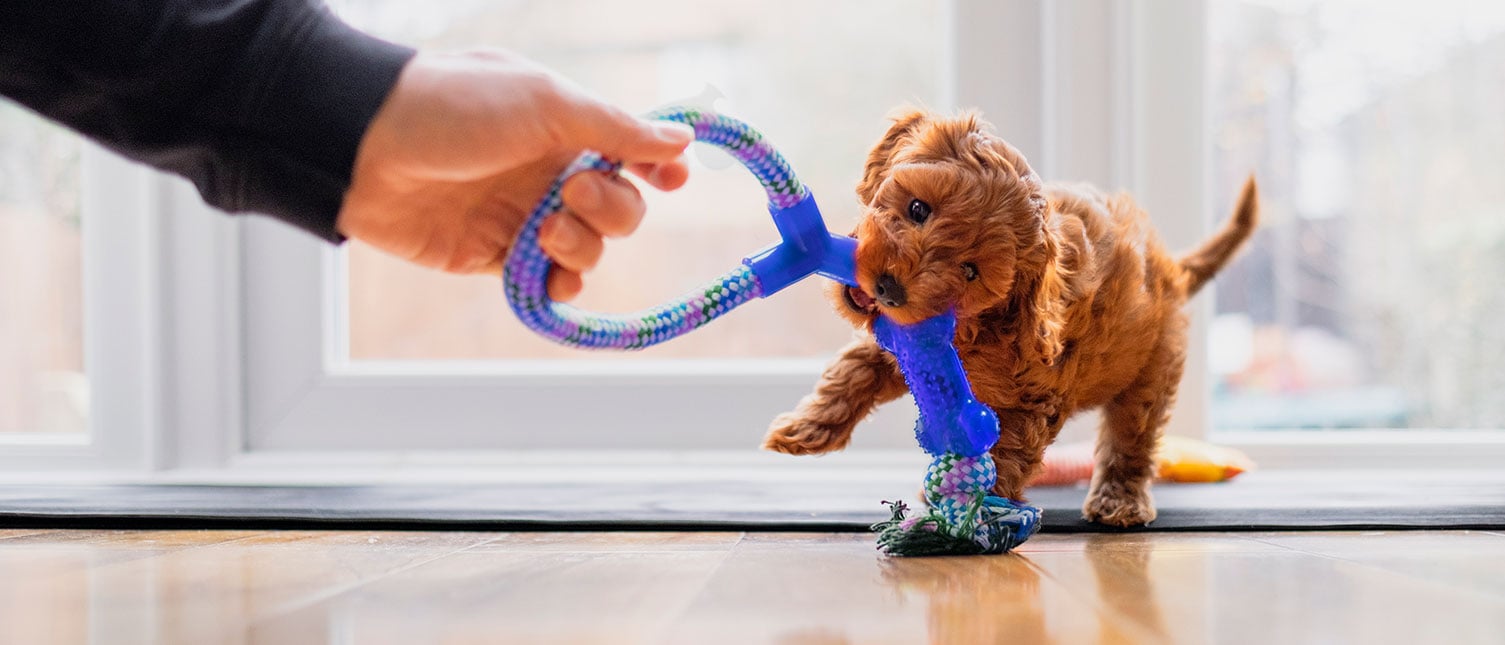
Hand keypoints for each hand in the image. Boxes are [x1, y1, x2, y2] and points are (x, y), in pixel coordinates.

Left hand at [337, 49, 692, 300]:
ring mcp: (523, 213)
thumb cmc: (454, 108)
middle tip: (571, 190)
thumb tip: (682, 139)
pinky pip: (550, 279)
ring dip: (583, 245)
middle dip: (611, 207)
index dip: (658, 167)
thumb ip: (617, 127)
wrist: (364, 150)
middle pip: (620, 206)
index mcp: (565, 124)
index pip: (631, 149)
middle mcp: (550, 169)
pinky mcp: (495, 255)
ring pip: (589, 246)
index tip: (671, 180)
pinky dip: (560, 282)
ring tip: (542, 230)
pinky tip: (550, 274)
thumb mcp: (544, 102)